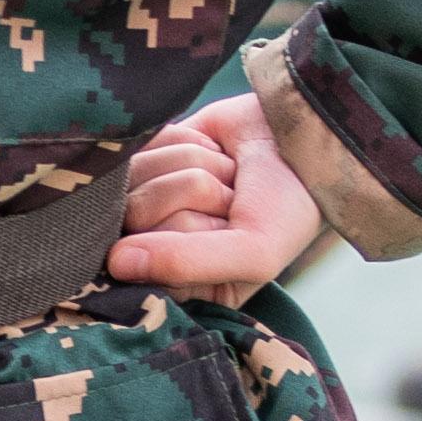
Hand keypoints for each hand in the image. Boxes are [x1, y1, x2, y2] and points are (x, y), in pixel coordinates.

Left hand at [107, 90, 330, 305]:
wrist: (305, 137)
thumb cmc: (286, 206)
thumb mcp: (254, 252)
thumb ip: (187, 264)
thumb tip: (116, 262)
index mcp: (180, 282)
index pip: (141, 268)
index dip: (181, 241)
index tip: (223, 230)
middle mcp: (155, 242)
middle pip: (135, 214)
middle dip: (191, 196)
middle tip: (231, 198)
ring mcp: (148, 195)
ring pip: (136, 173)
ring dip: (193, 164)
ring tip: (228, 174)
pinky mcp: (150, 153)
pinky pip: (143, 142)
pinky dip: (184, 141)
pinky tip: (214, 151)